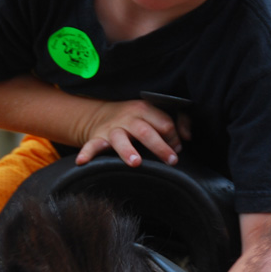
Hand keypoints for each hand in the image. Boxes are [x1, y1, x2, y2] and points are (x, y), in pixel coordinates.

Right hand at [74, 99, 189, 166]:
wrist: (102, 115)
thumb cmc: (137, 119)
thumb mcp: (156, 114)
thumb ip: (178, 121)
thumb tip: (188, 137)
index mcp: (144, 109)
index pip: (164, 123)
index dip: (173, 136)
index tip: (177, 149)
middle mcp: (128, 118)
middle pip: (145, 131)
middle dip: (159, 145)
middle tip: (171, 160)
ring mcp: (112, 129)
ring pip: (120, 139)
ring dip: (128, 150)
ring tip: (135, 162)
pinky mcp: (98, 139)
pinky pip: (91, 146)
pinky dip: (87, 153)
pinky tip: (82, 162)